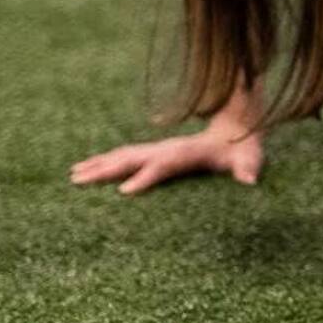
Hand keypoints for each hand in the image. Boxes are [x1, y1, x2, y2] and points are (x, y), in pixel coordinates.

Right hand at [70, 124, 265, 195]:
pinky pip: (127, 156)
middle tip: (77, 180)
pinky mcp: (156, 152)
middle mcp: (168, 149)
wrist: (237, 129)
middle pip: (132, 158)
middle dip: (106, 170)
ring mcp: (160, 149)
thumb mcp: (250, 159)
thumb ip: (249, 168)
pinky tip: (88, 169)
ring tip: (72, 175)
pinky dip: (106, 161)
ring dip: (99, 164)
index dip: (145, 178)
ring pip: (124, 155)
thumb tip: (250, 180)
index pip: (163, 165)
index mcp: (187, 153)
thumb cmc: (243, 151)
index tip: (123, 193)